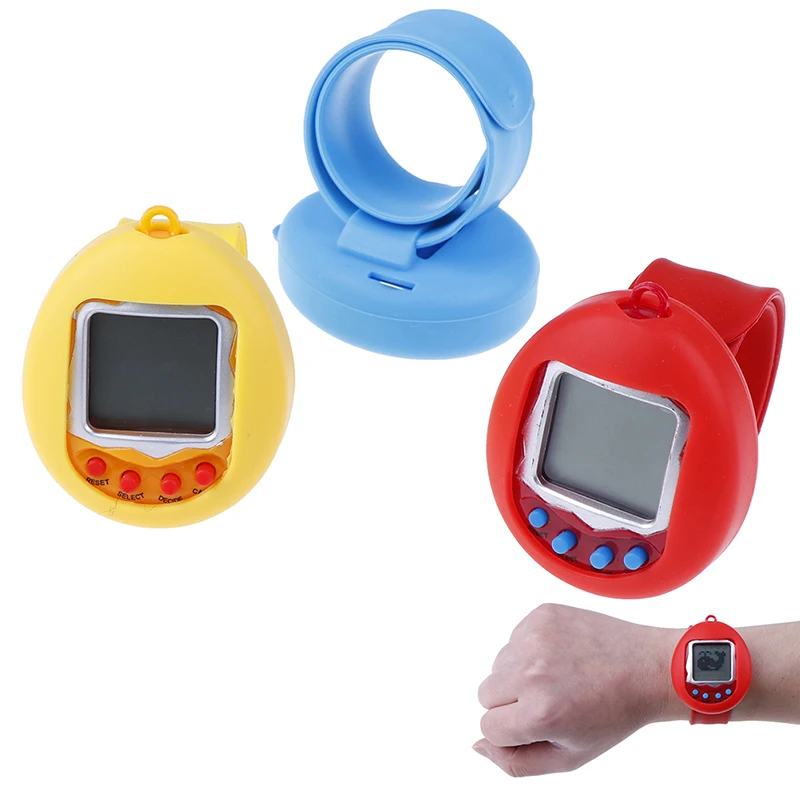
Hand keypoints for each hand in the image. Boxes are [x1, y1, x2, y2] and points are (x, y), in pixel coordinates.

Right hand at [474, 603, 683, 776]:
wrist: (647, 668)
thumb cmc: (612, 716)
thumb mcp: (569, 757)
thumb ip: (516, 763)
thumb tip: (476, 745)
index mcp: (540, 714)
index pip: (488, 727)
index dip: (512, 731)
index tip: (540, 725)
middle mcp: (532, 672)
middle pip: (486, 693)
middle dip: (510, 702)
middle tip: (550, 701)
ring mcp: (535, 638)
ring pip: (498, 664)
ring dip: (519, 674)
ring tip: (559, 677)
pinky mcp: (541, 614)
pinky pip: (514, 638)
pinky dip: (530, 649)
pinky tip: (562, 655)